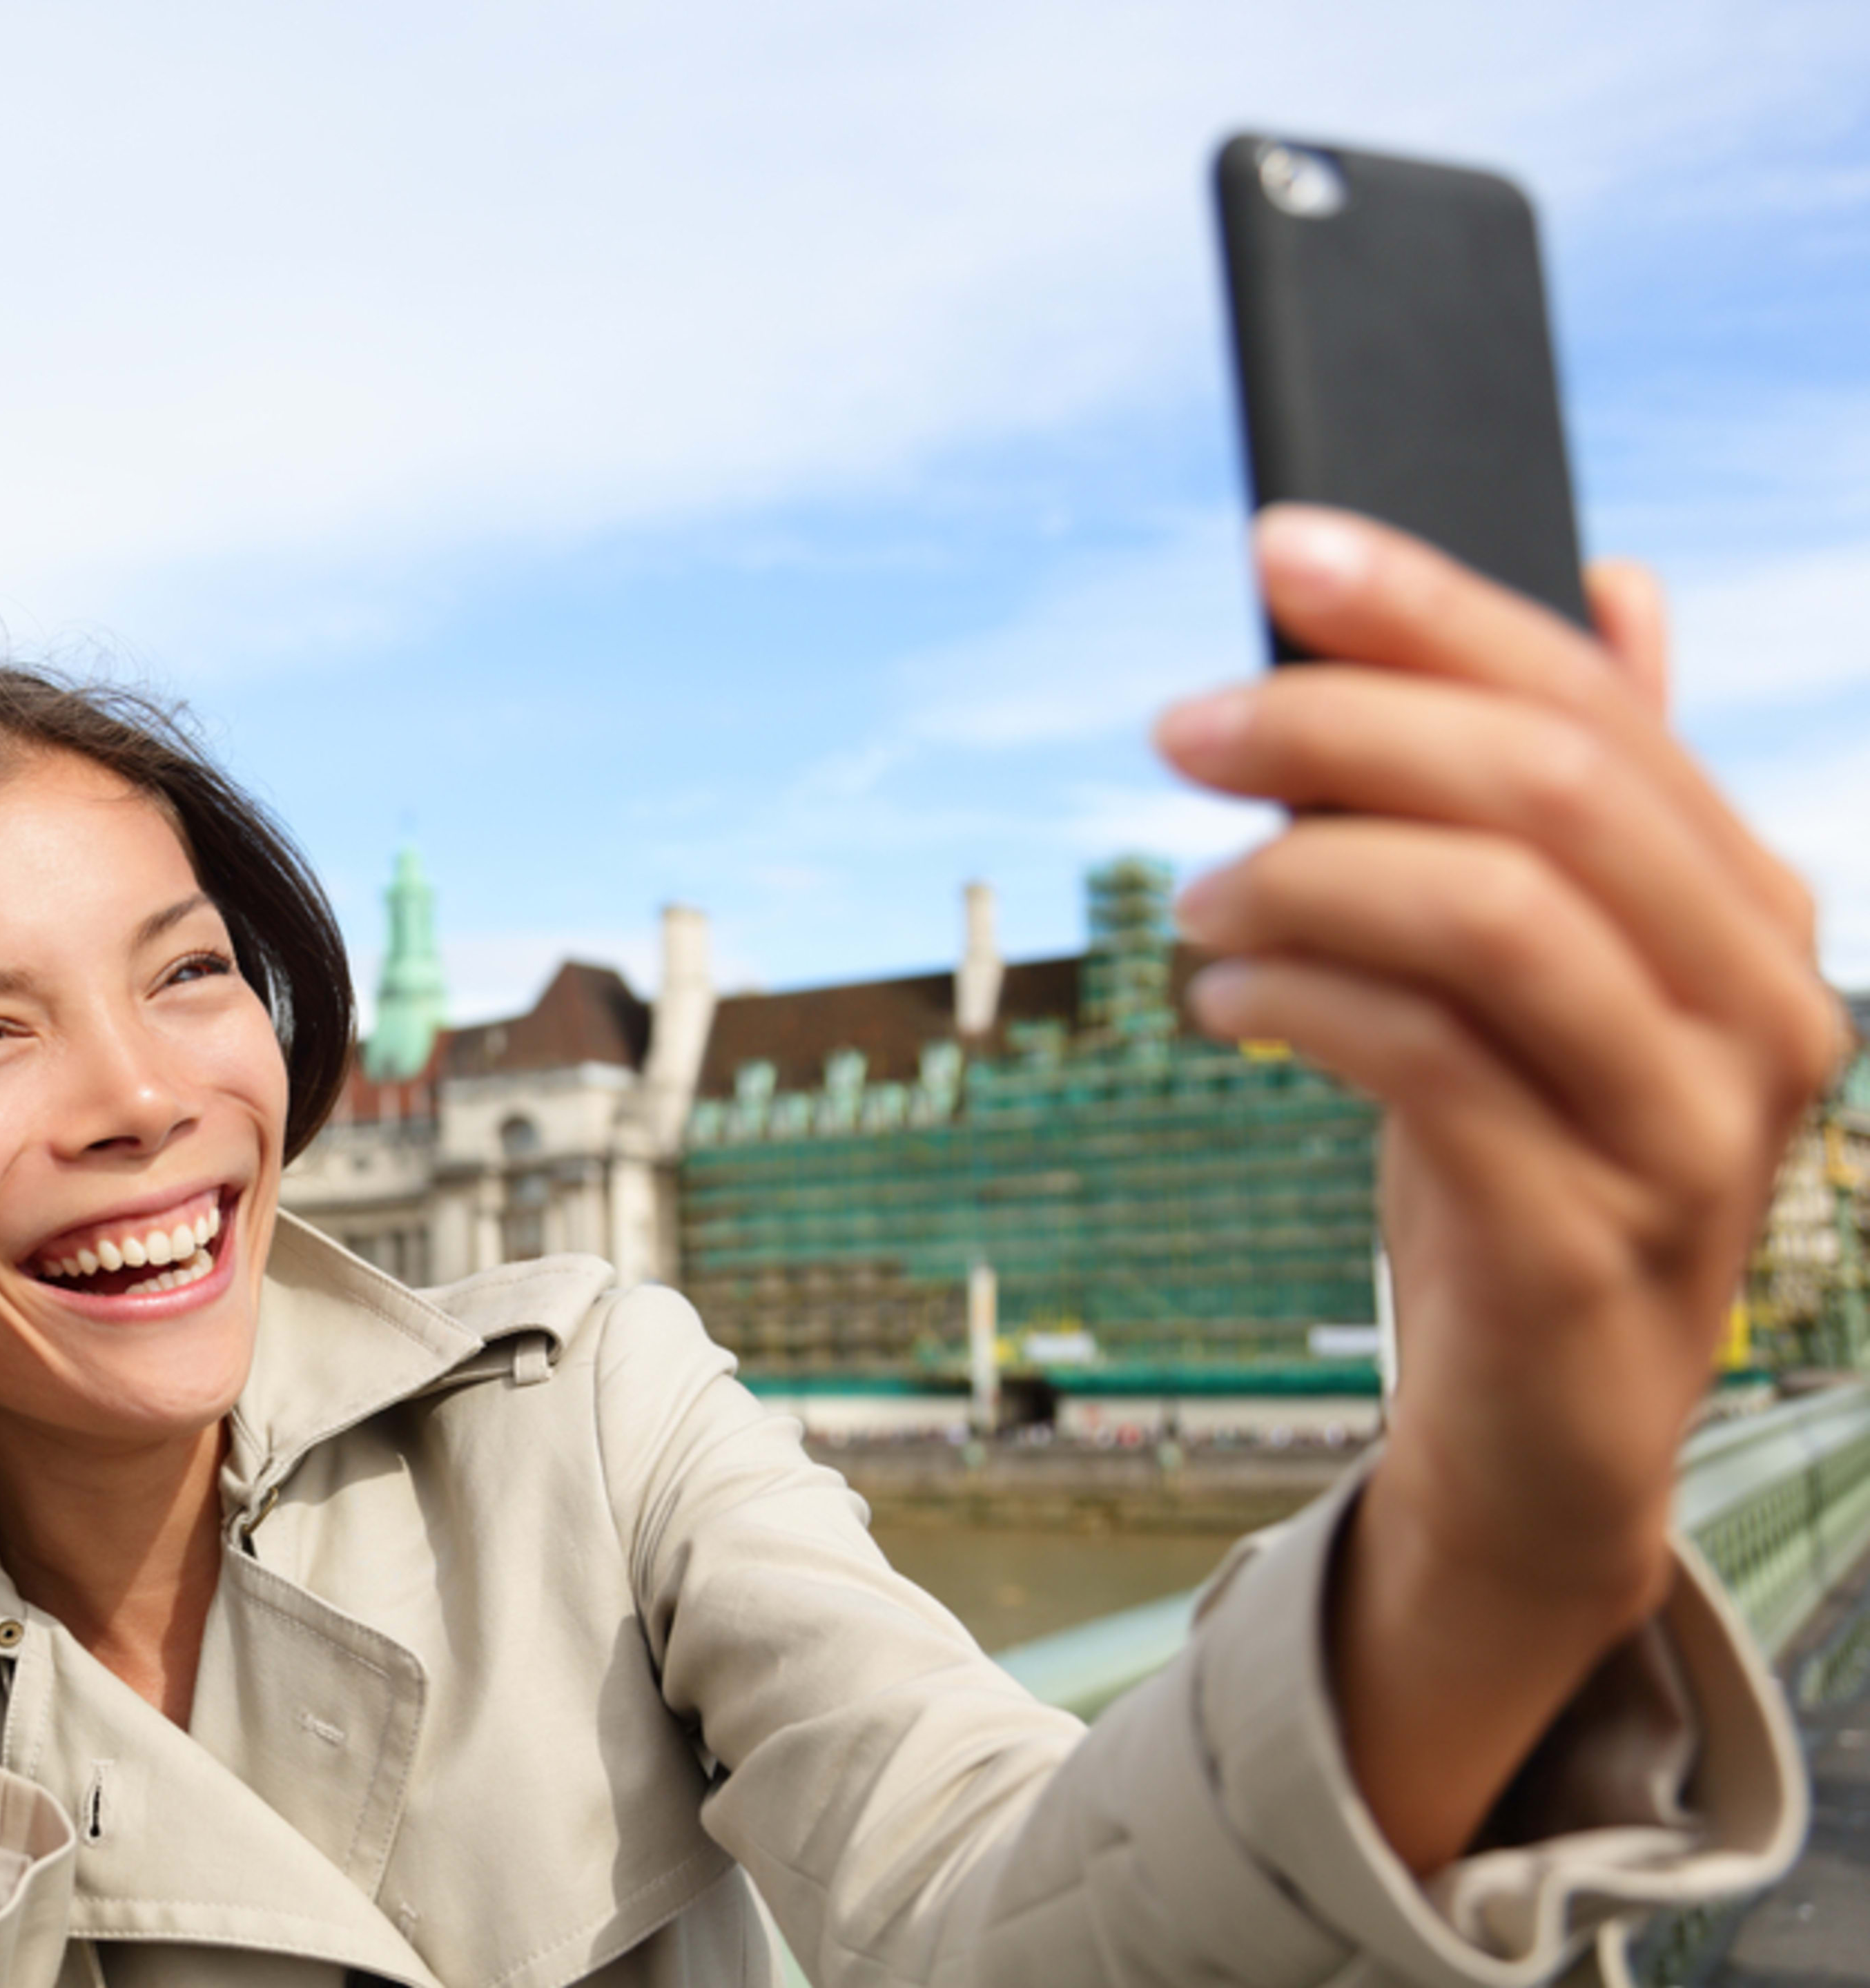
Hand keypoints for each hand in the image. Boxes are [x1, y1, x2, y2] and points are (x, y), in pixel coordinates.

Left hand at [1154, 505, 1850, 1867]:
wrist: (1544, 1426)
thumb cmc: (1533, 1162)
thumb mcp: (1568, 972)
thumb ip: (1596, 800)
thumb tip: (1624, 584)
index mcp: (1750, 910)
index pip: (1594, 700)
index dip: (1431, 606)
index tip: (1278, 547)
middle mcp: (1757, 1007)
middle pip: (1550, 788)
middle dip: (1342, 726)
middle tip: (1184, 728)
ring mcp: (1686, 1132)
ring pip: (1492, 917)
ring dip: (1306, 871)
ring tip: (1196, 899)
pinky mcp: (1585, 1240)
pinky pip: (1429, 1066)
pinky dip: (1301, 999)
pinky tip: (1220, 994)